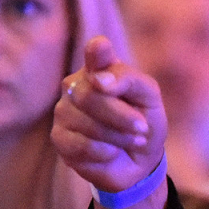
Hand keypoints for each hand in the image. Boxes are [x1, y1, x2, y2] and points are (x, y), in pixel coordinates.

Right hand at [52, 36, 168, 193]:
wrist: (139, 160)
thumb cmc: (143, 122)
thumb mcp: (149, 99)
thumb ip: (129, 80)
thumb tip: (99, 81)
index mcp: (100, 68)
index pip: (96, 53)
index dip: (97, 52)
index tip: (101, 48)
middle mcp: (76, 84)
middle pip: (91, 95)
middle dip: (123, 116)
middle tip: (142, 128)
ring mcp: (63, 110)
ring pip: (88, 123)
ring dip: (119, 137)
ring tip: (132, 141)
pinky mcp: (59, 138)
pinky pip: (81, 145)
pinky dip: (105, 152)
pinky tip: (112, 152)